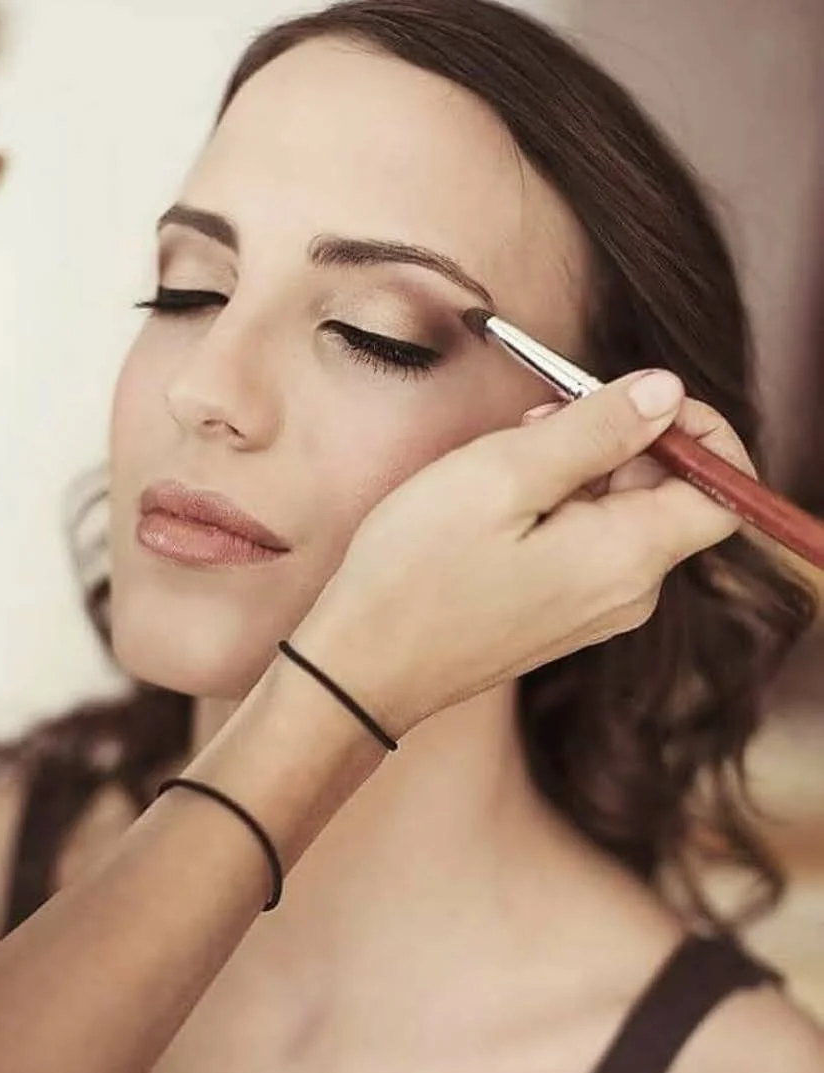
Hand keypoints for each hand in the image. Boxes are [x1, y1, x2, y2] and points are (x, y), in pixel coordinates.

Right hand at [291, 371, 749, 736]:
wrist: (363, 665)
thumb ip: (595, 429)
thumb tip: (667, 391)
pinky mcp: (560, 618)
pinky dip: (561, 509)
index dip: (699, 431)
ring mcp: (594, 613)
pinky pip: (588, 548)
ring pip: (622, 519)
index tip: (640, 396)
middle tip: (541, 418)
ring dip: (582, 472)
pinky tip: (500, 502)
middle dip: (621, 442)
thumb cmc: (417, 568)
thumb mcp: (502, 475)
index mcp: (628, 558)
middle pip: (669, 498)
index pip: (726, 492)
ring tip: (505, 460)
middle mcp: (628, 595)